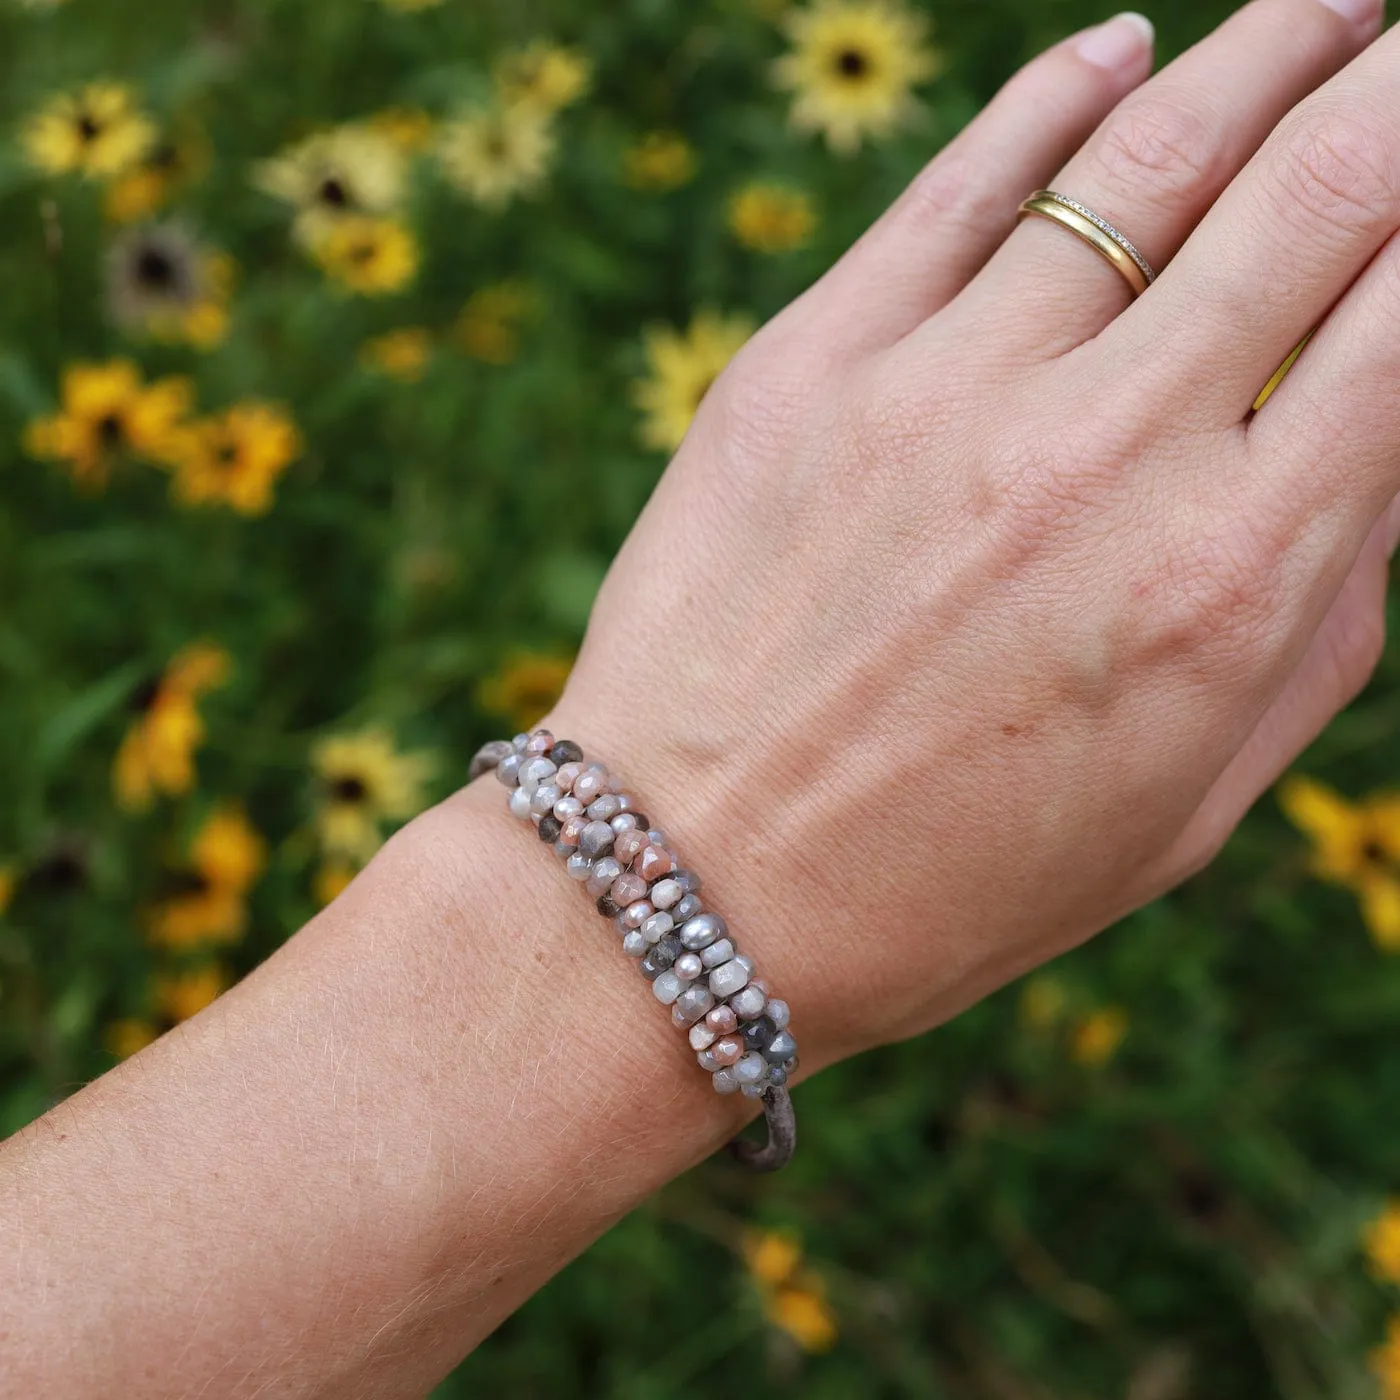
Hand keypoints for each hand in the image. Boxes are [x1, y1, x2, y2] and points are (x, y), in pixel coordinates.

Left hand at [547, 0, 1399, 1074]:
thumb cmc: (950, 882)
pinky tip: (1119, 50)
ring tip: (1328, 7)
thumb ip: (1315, 626)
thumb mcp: (1183, 804)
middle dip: (1397, 88)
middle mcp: (1102, 457)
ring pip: (1145, 151)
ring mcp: (943, 392)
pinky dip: (1056, 97)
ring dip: (1263, 51)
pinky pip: (960, 185)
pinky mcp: (809, 366)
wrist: (692, 886)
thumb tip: (1377, 452)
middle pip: (1316, 186)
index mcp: (1228, 581)